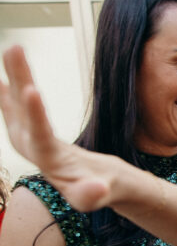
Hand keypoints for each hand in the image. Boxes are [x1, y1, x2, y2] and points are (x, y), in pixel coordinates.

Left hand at [0, 46, 114, 210]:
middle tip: (15, 50)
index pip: (40, 135)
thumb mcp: (97, 196)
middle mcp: (30, 146)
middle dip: (18, 79)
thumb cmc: (95, 191)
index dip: (35, 113)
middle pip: (22, 110)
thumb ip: (93, 194)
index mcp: (49, 161)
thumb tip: (98, 189)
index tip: (31, 90)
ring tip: (13, 48)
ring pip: (18, 102)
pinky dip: (8, 89)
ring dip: (14, 75)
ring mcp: (27, 137)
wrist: (86, 186)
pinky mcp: (29, 130)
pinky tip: (1, 77)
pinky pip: (15, 106)